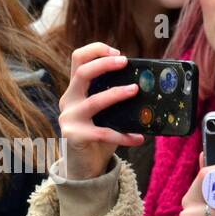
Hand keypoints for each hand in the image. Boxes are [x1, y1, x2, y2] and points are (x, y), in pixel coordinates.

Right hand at [57, 43, 144, 180]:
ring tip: (135, 90)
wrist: (82, 165)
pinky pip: (104, 133)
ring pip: (94, 101)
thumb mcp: (102, 111)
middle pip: (82, 72)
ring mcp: (69, 118)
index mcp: (75, 89)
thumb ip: (112, 96)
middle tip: (124, 62)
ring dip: (116, 94)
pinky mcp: (74, 136)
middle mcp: (69, 100)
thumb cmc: (97, 135)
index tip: (117, 52)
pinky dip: (124, 136)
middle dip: (105, 63)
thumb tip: (145, 85)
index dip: (96, 50)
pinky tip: (139, 138)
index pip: (78, 59)